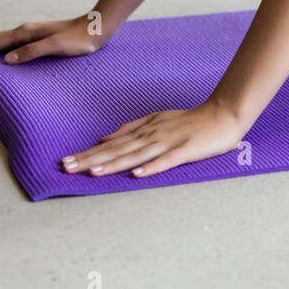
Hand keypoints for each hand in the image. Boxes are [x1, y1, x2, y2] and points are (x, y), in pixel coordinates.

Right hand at [0, 13, 112, 63]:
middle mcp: (26, 31)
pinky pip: (10, 41)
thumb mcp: (56, 46)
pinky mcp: (38, 37)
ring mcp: (31, 33)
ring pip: (1, 39)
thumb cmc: (79, 39)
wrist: (96, 28)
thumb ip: (32, 51)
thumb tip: (7, 59)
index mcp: (26, 33)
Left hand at [60, 98, 246, 178]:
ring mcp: (168, 142)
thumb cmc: (190, 120)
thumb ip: (131, 128)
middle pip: (117, 150)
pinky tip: (137, 174)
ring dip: (114, 164)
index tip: (65, 162)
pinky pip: (166, 160)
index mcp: (144, 130)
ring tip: (92, 172)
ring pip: (136, 155)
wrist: (223, 114)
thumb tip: (103, 139)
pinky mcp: (186, 150)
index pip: (111, 145)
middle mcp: (151, 135)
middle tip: (66, 167)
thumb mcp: (157, 120)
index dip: (88, 153)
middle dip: (91, 159)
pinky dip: (151, 167)